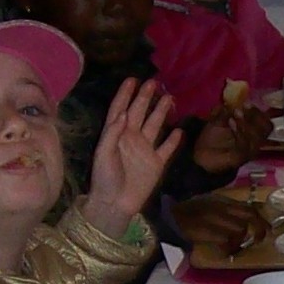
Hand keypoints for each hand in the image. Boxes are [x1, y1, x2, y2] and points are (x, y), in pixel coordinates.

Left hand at [85, 79, 179, 236]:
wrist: (115, 203)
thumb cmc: (105, 178)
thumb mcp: (103, 154)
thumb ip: (113, 133)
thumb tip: (124, 113)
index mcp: (116, 134)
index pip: (120, 109)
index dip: (125, 94)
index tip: (132, 79)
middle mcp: (131, 138)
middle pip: (139, 113)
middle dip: (145, 97)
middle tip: (153, 82)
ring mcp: (144, 150)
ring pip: (154, 126)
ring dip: (161, 112)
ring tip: (169, 98)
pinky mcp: (156, 164)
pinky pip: (166, 149)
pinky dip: (173, 140)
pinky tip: (179, 131)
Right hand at [163, 190, 264, 258]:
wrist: (162, 216)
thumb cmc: (183, 214)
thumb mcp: (205, 206)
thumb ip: (222, 212)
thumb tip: (241, 225)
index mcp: (220, 201)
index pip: (248, 208)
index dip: (260, 220)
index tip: (266, 230)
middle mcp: (219, 206)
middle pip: (249, 217)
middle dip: (258, 230)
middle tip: (257, 241)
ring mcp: (211, 217)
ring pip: (238, 229)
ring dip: (240, 243)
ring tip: (235, 250)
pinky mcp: (203, 228)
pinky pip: (224, 240)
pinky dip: (227, 249)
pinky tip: (223, 254)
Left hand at [191, 105, 272, 177]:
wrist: (200, 156)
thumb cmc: (212, 138)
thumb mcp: (218, 119)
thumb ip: (226, 110)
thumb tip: (232, 99)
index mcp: (253, 131)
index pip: (266, 121)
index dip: (258, 111)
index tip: (246, 103)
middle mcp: (255, 141)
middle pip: (266, 128)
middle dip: (255, 116)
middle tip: (240, 109)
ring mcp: (249, 151)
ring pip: (257, 136)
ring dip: (246, 122)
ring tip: (234, 114)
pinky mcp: (241, 158)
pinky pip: (245, 145)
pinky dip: (239, 132)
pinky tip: (231, 122)